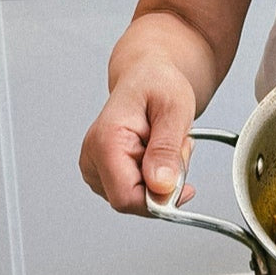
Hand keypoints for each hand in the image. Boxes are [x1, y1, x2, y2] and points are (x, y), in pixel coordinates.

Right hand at [79, 61, 197, 215]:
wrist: (148, 74)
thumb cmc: (159, 84)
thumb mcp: (175, 110)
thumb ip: (166, 150)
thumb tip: (161, 187)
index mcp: (106, 140)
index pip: (126, 198)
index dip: (158, 200)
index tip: (183, 184)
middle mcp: (92, 156)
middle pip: (132, 200)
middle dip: (164, 182)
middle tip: (177, 147)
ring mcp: (95, 166)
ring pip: (136, 197)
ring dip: (162, 177)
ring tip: (166, 143)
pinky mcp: (103, 172)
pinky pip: (134, 190)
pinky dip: (154, 176)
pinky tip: (157, 150)